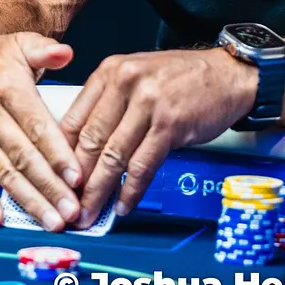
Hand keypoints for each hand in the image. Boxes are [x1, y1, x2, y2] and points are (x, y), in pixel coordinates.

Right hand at [0, 27, 82, 230]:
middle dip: (48, 187)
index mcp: (8, 90)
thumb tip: (66, 53)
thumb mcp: (22, 43)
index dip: (56, 153)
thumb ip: (46, 49)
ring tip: (50, 221)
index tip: (76, 177)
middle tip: (71, 211)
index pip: (36, 127)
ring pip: (4, 172)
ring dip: (27, 200)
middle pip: (23, 157)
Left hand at [59, 48, 256, 226]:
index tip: (55, 181)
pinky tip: (123, 205)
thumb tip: (80, 150)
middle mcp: (125, 82)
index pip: (73, 119)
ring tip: (90, 213)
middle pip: (89, 140)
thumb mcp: (137, 77)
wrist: (228, 74)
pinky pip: (142, 165)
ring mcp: (149, 103)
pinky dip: (130, 190)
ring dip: (99, 191)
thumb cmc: (181, 79)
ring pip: (113, 156)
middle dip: (76, 180)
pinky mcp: (170, 125)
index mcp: (110, 71)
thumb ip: (109, 105)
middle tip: (67, 205)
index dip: (60, 156)